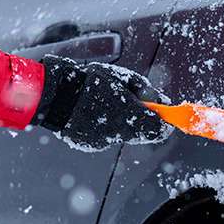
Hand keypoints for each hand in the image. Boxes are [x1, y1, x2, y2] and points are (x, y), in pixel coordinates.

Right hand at [33, 55, 171, 150]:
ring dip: (121, 122)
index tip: (166, 115)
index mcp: (130, 115)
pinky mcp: (89, 144)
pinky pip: (104, 136)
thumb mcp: (123, 78)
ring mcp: (103, 141)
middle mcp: (119, 133)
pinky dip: (103, 126)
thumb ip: (145, 91)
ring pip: (122, 134)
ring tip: (104, 103)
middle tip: (134, 104)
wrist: (57, 93)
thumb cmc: (91, 80)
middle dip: (142, 120)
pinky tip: (92, 112)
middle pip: (141, 134)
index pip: (160, 129)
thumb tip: (161, 101)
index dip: (165, 122)